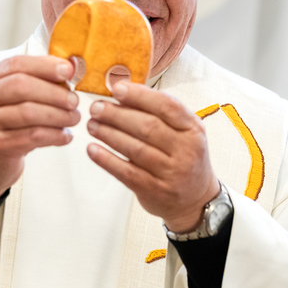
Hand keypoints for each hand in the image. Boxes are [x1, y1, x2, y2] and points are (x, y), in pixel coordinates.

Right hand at [0, 56, 79, 198]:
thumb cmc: (4, 127)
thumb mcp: (9, 101)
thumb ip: (34, 82)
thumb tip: (69, 67)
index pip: (16, 64)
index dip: (45, 65)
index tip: (69, 70)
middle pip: (22, 86)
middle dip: (54, 92)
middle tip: (74, 101)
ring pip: (29, 112)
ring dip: (59, 115)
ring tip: (74, 118)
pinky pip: (32, 136)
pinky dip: (55, 135)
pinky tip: (66, 136)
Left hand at [85, 82, 220, 232]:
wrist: (195, 199)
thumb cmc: (183, 157)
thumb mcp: (183, 131)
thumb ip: (158, 113)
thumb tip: (122, 93)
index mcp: (193, 128)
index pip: (167, 106)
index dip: (139, 95)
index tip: (116, 88)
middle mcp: (186, 150)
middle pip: (147, 127)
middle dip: (117, 115)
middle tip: (96, 108)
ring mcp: (171, 172)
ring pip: (135, 149)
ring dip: (108, 134)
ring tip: (92, 125)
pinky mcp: (155, 191)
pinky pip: (127, 173)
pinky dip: (107, 160)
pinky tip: (92, 150)